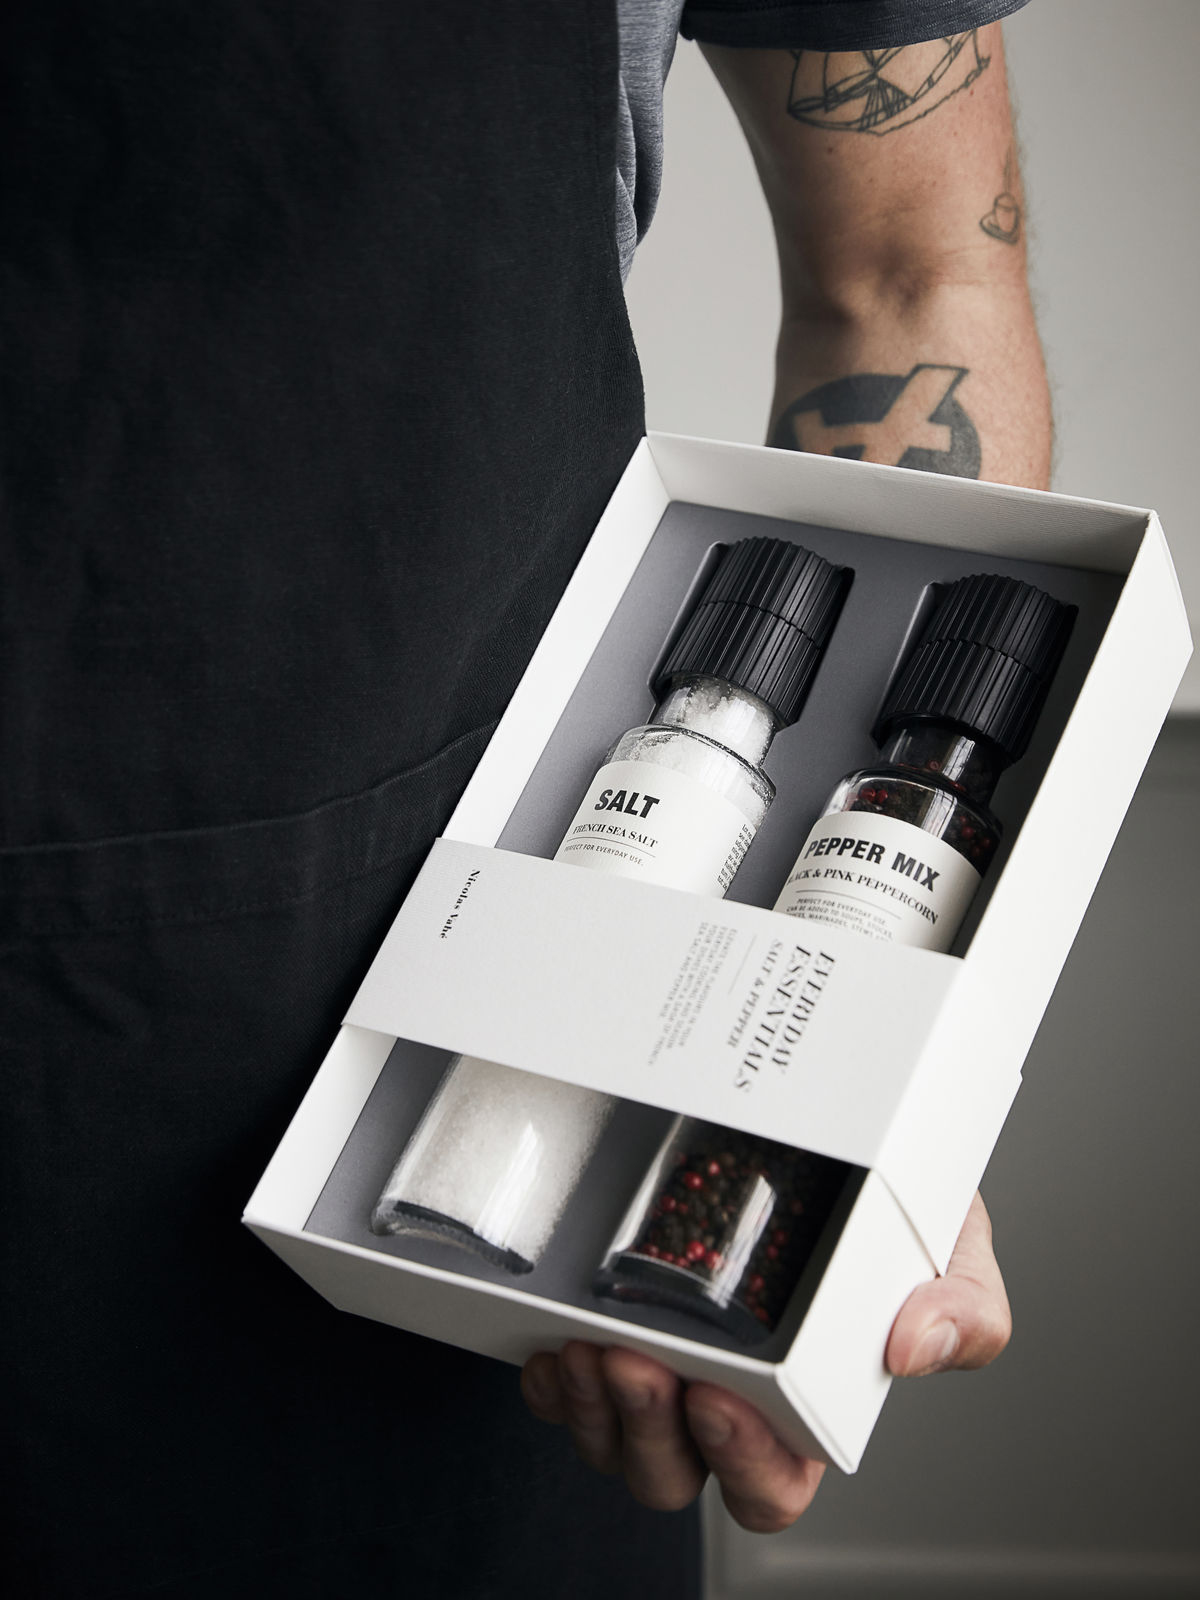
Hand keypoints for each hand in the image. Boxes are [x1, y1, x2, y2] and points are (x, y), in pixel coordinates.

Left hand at [520, 1191, 1010, 1531]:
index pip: (770, 1488)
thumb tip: (913, 1346)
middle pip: (671, 1472)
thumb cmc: (895, 1207)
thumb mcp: (953, 1245)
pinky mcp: (607, 1324)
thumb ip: (965, 1305)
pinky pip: (562, 1389)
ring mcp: (659, 1366)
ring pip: (609, 1438)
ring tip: (589, 1344)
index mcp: (805, 1409)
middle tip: (635, 1364)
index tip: (718, 1401)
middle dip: (646, 1430)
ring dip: (592, 1406)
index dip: (741, 1465)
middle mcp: (725, 1400)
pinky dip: (551, 1381)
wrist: (835, 1132)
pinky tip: (554, 1341)